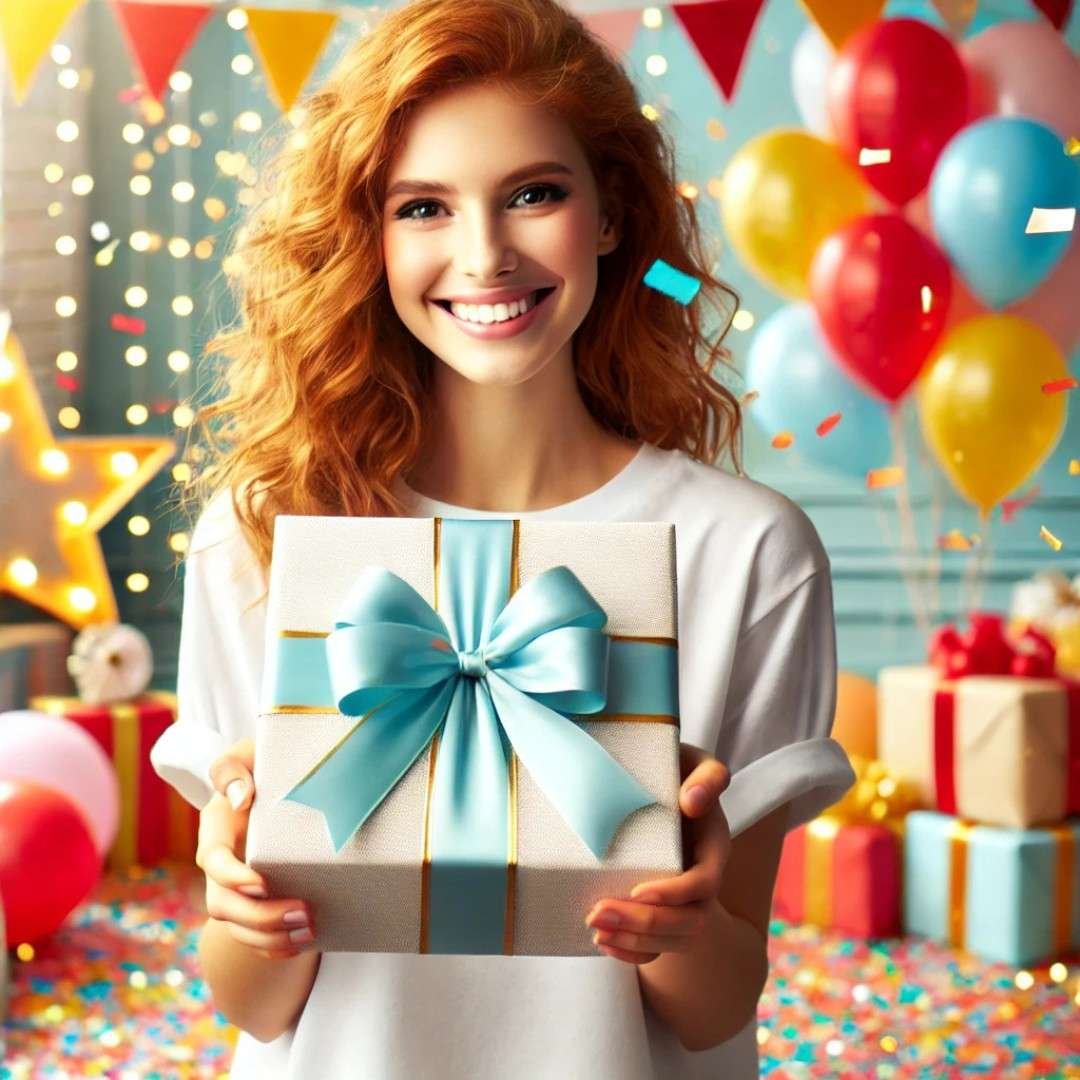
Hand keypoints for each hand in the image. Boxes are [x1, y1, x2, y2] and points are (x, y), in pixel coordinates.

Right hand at [196, 737, 316, 960]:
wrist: (281, 782)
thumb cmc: (264, 763)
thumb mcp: (247, 753)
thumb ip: (232, 768)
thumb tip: (238, 799)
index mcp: (215, 830)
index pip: (212, 862)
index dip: (233, 878)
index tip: (263, 882)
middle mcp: (221, 865)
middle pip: (224, 905)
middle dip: (259, 917)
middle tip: (301, 911)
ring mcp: (236, 888)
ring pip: (238, 928)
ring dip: (269, 936)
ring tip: (307, 931)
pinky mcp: (254, 902)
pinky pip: (254, 937)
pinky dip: (273, 947)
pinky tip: (300, 944)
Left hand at [584, 743, 731, 964]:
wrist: (658, 782)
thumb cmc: (677, 768)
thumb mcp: (695, 762)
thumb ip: (707, 775)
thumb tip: (693, 802)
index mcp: (714, 848)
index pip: (704, 884)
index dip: (674, 894)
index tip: (637, 890)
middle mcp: (702, 879)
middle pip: (688, 922)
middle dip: (645, 924)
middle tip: (597, 912)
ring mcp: (683, 900)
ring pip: (672, 940)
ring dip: (633, 940)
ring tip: (594, 927)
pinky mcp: (663, 910)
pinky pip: (656, 946)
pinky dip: (631, 951)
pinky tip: (602, 943)